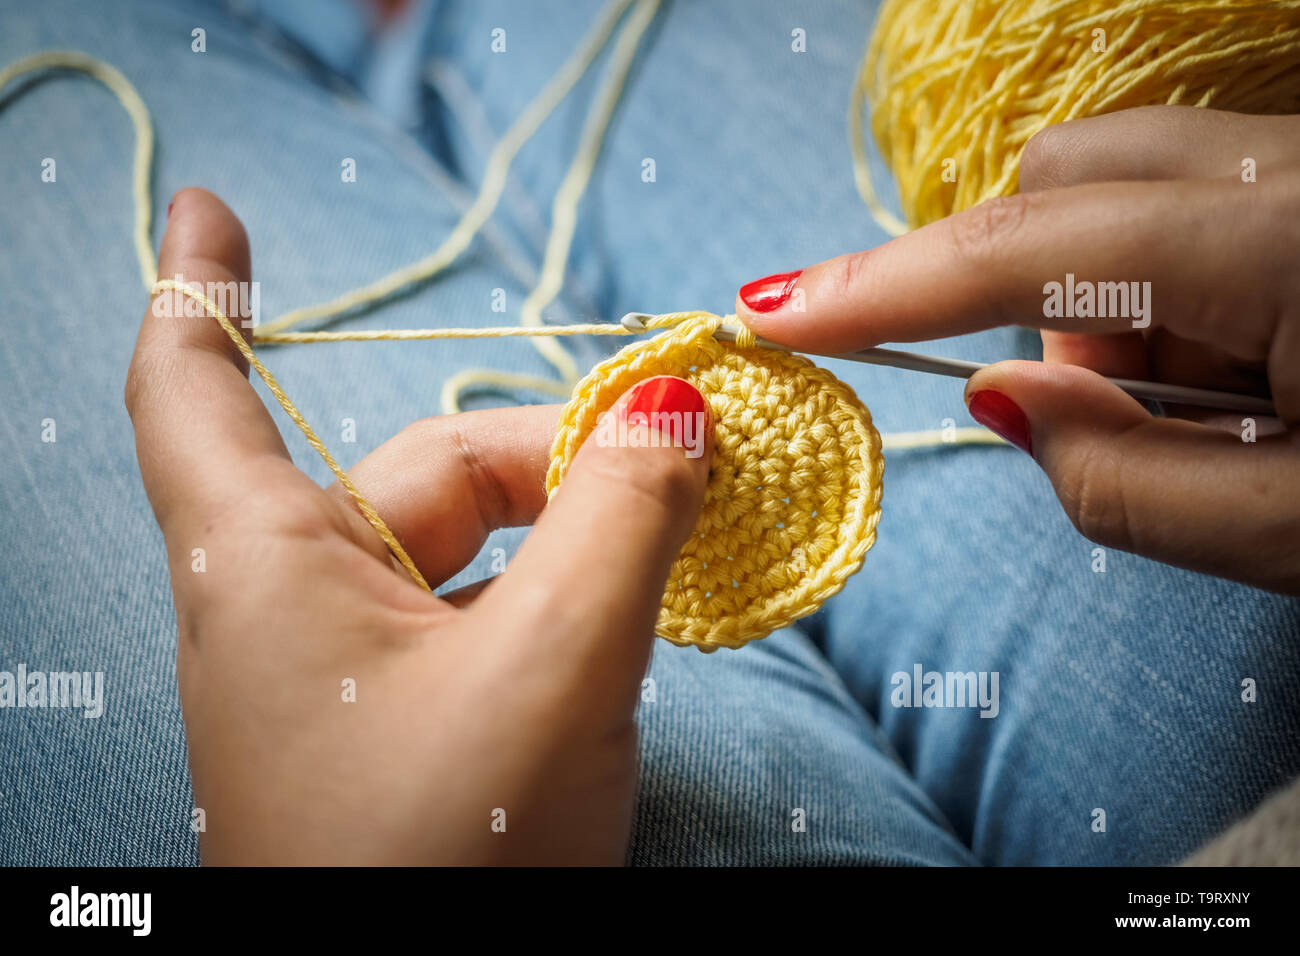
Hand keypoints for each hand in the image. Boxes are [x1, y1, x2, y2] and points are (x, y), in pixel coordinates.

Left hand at [125, 188, 712, 863]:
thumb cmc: (442, 858)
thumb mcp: (555, 670)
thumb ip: (622, 522)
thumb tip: (678, 414)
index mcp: (268, 567)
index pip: (196, 388)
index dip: (199, 287)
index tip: (210, 205)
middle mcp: (299, 600)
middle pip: (423, 467)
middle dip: (551, 455)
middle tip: (686, 465)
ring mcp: (355, 665)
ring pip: (470, 543)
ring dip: (574, 526)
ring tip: (684, 530)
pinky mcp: (407, 717)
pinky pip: (486, 610)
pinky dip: (561, 590)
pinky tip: (637, 599)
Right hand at [735, 106, 1299, 594]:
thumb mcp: (1293, 534)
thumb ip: (1126, 481)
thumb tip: (1001, 398)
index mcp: (1284, 242)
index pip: (1026, 248)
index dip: (884, 285)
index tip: (772, 310)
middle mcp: (1287, 164)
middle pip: (1064, 173)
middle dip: (1032, 290)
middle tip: (1101, 406)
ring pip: (1128, 195)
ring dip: (1118, 309)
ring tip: (1224, 410)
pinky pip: (1191, 208)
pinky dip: (1177, 296)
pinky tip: (1263, 369)